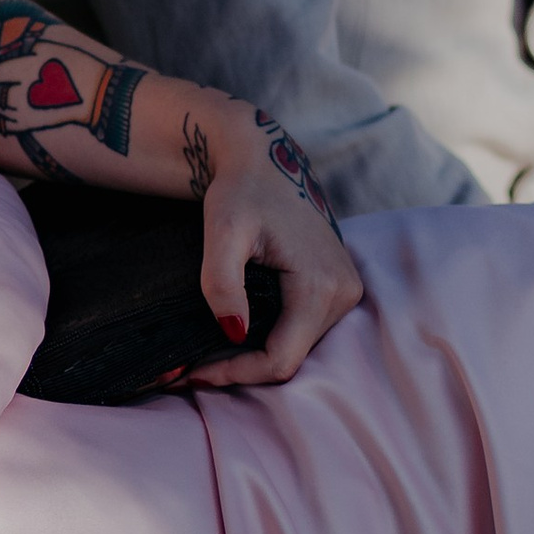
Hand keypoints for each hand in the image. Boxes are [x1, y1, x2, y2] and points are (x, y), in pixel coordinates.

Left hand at [181, 98, 362, 389]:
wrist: (266, 159)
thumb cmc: (240, 190)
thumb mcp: (223, 230)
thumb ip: (223, 282)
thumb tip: (232, 333)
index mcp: (320, 285)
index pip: (280, 360)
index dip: (234, 374)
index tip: (191, 370)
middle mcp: (343, 294)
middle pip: (289, 359)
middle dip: (239, 369)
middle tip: (188, 367)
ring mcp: (344, 292)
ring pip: (295, 348)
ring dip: (251, 356)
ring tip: (205, 353)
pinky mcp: (336, 287)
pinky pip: (300, 331)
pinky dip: (266, 339)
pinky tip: (232, 333)